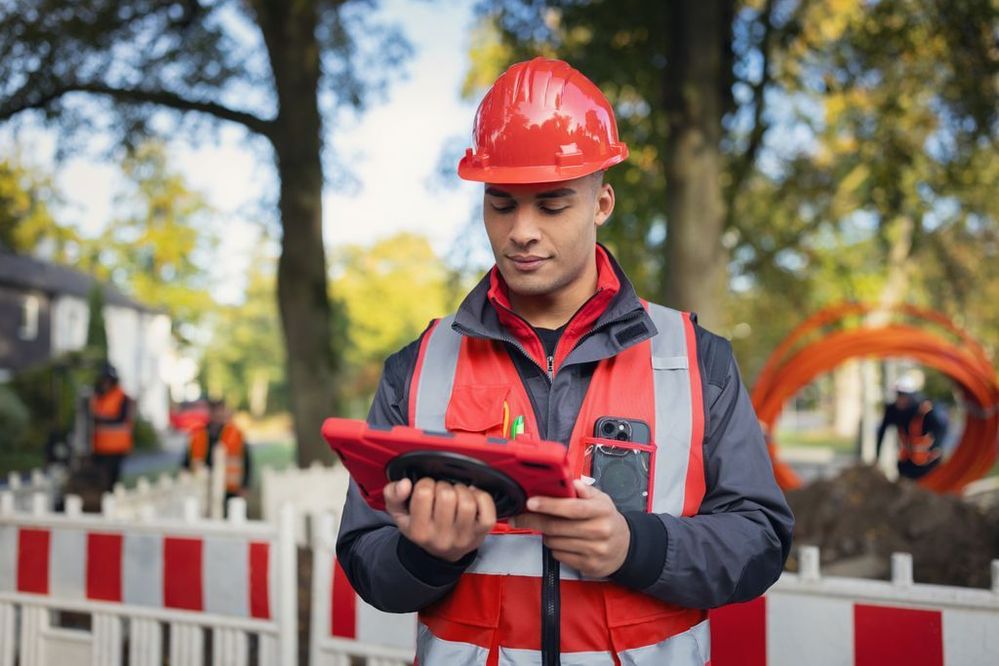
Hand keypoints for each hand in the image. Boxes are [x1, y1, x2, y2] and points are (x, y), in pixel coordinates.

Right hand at [384, 477, 496, 562]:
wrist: (441, 554)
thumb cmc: (421, 527)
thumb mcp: (400, 514)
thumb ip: (393, 495)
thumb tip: (405, 483)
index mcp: (419, 531)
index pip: (424, 492)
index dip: (425, 483)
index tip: (426, 489)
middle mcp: (441, 537)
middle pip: (447, 495)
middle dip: (444, 486)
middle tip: (441, 491)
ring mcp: (463, 536)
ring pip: (467, 501)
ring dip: (462, 490)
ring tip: (456, 493)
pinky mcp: (481, 533)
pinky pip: (487, 510)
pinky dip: (481, 497)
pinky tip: (472, 496)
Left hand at [510, 479, 629, 577]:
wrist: (625, 548)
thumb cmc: (607, 520)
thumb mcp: (602, 500)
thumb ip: (585, 490)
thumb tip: (571, 482)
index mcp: (601, 511)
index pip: (572, 508)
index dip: (549, 505)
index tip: (531, 503)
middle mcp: (599, 531)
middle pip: (557, 527)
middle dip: (534, 521)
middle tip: (519, 517)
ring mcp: (594, 550)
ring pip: (554, 542)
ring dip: (546, 534)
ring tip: (551, 528)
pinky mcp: (588, 565)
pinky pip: (559, 555)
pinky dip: (554, 547)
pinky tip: (562, 541)